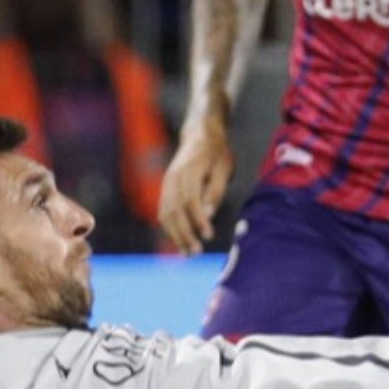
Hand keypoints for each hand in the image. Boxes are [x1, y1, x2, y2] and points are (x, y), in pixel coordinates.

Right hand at [158, 122, 233, 254]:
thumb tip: (207, 215)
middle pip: (174, 211)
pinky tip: (180, 242)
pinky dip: (170, 229)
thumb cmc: (216, 153)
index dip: (198, 220)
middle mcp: (173, 178)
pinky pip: (164, 212)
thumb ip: (216, 191)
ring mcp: (166, 184)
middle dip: (185, 234)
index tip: (209, 236)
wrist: (199, 135)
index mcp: (189, 171)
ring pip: (166, 214)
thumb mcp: (224, 169)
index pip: (190, 200)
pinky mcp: (165, 190)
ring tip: (188, 253)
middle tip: (196, 252)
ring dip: (176, 236)